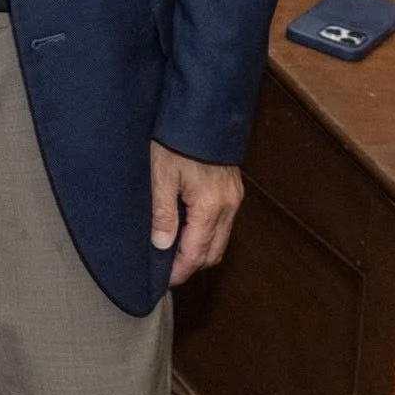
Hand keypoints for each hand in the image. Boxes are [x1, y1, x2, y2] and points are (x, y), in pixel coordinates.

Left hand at [151, 142, 242, 287]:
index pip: (196, 252)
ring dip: (200, 251)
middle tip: (168, 271)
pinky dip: (208, 235)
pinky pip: (223, 224)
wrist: (201, 113)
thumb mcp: (160, 174)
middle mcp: (229, 207)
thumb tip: (162, 245)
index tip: (163, 282)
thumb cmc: (175, 140)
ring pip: (220, 239)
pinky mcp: (233, 190)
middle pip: (213, 252)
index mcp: (210, 207)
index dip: (180, 271)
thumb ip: (162, 212)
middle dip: (191, 265)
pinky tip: (188, 230)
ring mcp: (234, 198)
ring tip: (175, 253)